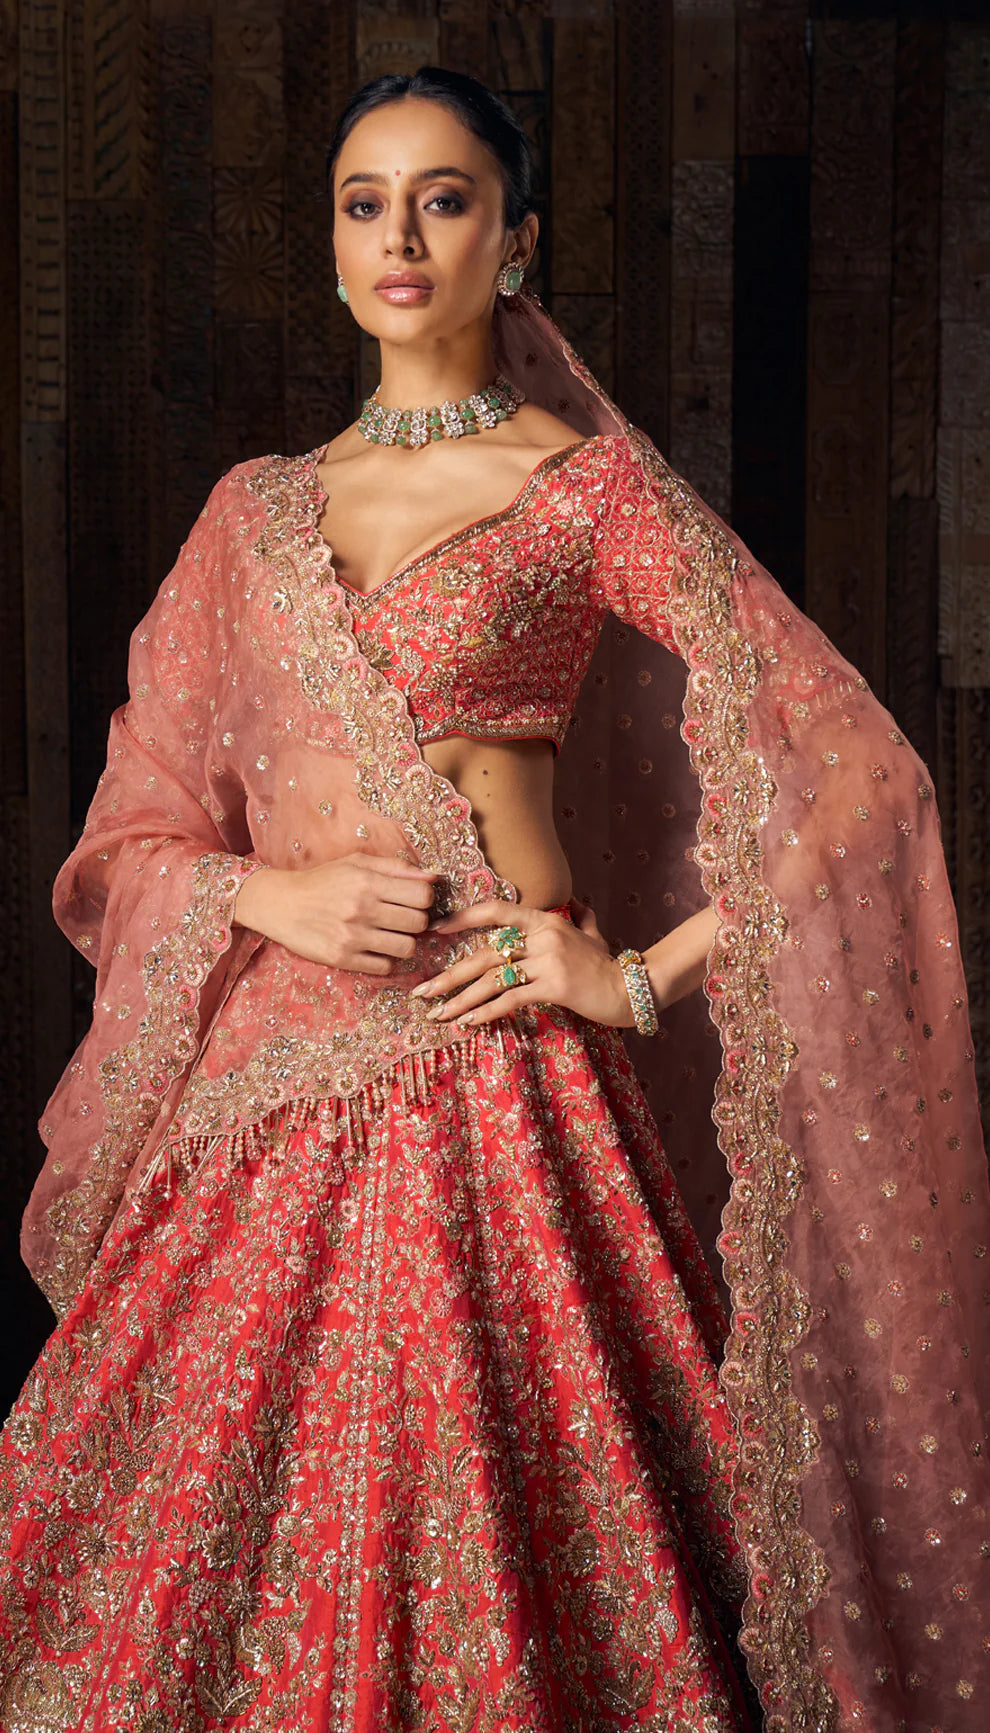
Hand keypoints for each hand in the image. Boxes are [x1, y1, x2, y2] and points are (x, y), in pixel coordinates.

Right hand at [233, 854, 439, 972]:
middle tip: (401, 918)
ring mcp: (352, 936)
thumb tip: (434, 877)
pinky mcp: (342, 958)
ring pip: (406, 948)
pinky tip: (373, 948)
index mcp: (368, 882)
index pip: (422, 897)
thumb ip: (396, 868)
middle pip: (418, 923)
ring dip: (403, 942)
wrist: (280, 904)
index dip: (424, 900)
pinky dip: (385, 959)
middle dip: (416, 921)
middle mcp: (362, 909)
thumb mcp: (356, 863)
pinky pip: (385, 967)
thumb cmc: (322, 880)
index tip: (412, 901)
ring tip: (389, 934)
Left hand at [409, 895, 635, 1028]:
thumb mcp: (593, 934)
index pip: (495, 911)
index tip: (434, 930)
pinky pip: (511, 999)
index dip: (462, 918)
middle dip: (449, 976)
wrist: (631, 988)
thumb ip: (581, 918)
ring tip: (438, 1015)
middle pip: (484, 954)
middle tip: (421, 991)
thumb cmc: (608, 964)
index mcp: (545, 920)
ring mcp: (548, 960)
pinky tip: (469, 1023)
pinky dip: (487, 1012)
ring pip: (492, 980)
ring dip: (460, 1000)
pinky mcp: (554, 985)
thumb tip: (580, 905)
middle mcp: (543, 935)